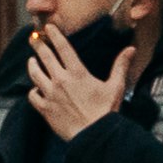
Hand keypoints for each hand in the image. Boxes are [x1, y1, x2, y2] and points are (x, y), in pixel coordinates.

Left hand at [21, 22, 122, 140]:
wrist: (95, 135)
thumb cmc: (106, 111)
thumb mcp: (116, 87)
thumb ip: (120, 66)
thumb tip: (131, 49)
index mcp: (77, 73)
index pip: (63, 47)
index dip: (54, 35)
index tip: (48, 27)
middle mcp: (60, 80)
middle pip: (44, 57)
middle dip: (37, 45)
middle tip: (33, 39)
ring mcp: (50, 94)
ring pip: (34, 74)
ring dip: (32, 65)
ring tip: (31, 61)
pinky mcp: (45, 108)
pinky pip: (32, 95)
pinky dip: (33, 90)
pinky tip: (35, 89)